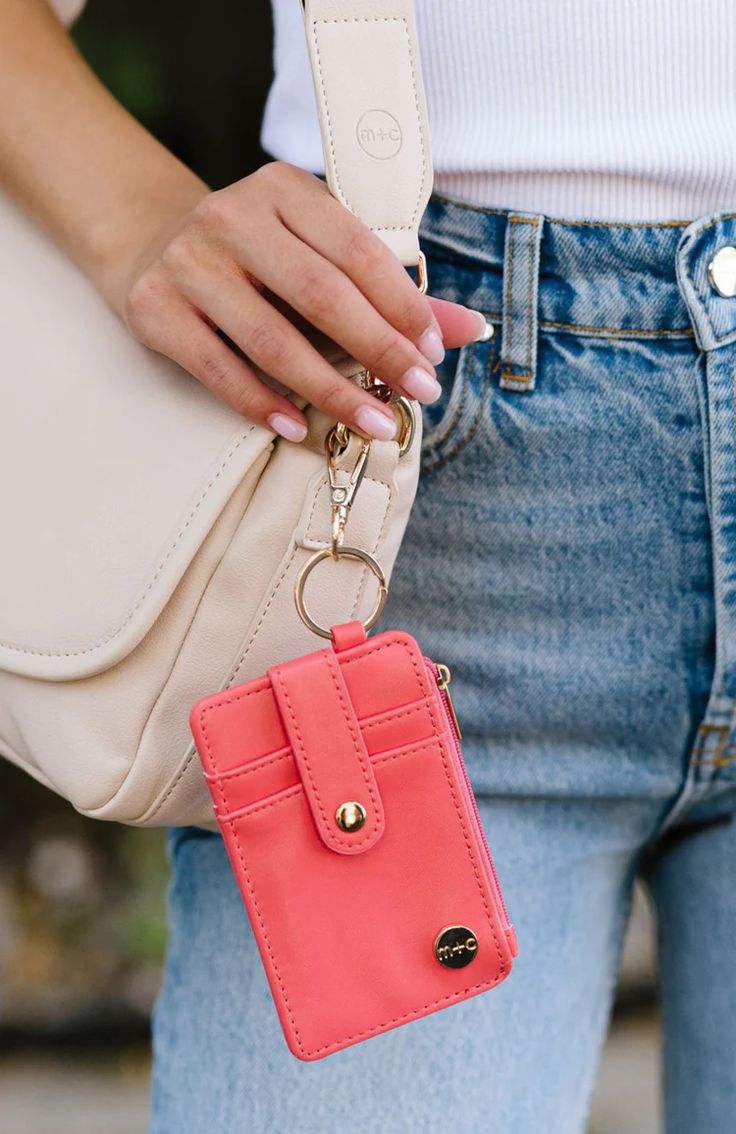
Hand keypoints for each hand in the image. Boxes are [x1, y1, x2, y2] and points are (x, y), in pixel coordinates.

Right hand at [120, 161, 488, 441]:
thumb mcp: (317, 254)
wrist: (150, 244)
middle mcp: (231, 215)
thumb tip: (470, 328)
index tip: (434, 353)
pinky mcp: (155, 308)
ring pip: (272, 339)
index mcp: (283, 189)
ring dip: (331, 391)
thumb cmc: (257, 257)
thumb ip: (388, 291)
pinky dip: (262, 403)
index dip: (402, 305)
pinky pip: (218, 369)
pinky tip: (298, 427)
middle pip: (320, 294)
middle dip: (379, 349)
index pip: (357, 249)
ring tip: (374, 424)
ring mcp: (188, 262)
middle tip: (419, 393)